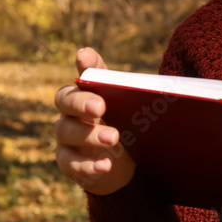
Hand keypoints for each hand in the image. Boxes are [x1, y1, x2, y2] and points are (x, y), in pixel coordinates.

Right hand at [53, 47, 134, 194]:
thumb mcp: (134, 108)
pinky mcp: (68, 161)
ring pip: (67, 131)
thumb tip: (156, 83)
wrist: (125, 164)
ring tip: (114, 137)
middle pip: (65, 100)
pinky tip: (105, 165)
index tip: (84, 56)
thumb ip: (135, 92)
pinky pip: (70, 162)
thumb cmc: (127, 126)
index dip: (84, 64)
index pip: (85, 73)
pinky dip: (87, 165)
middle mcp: (72, 110)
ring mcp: (67, 135)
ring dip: (90, 135)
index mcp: (89, 92)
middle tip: (100, 106)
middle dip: (81, 102)